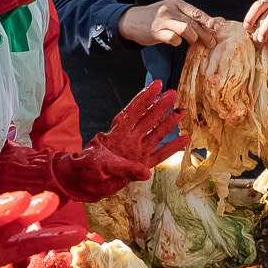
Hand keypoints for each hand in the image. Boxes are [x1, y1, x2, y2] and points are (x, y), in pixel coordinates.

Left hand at [53, 80, 180, 199]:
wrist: (84, 184)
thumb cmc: (88, 169)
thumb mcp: (102, 165)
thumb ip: (124, 167)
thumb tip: (146, 172)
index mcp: (117, 133)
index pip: (133, 111)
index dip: (145, 97)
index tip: (156, 84)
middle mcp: (129, 139)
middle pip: (148, 119)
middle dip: (160, 106)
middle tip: (173, 94)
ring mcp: (136, 152)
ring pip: (156, 135)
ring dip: (168, 124)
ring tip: (180, 112)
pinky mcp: (141, 165)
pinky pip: (159, 155)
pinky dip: (171, 148)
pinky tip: (184, 139)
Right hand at [119, 0, 222, 47]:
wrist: (132, 20)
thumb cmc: (156, 17)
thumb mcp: (172, 10)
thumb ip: (188, 15)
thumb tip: (214, 22)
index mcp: (176, 3)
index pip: (196, 12)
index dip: (208, 20)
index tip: (218, 28)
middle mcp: (170, 9)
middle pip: (193, 22)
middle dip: (205, 34)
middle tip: (211, 43)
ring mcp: (162, 20)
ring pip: (186, 29)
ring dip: (193, 38)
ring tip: (193, 43)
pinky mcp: (156, 31)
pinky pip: (173, 38)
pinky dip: (177, 42)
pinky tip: (176, 42)